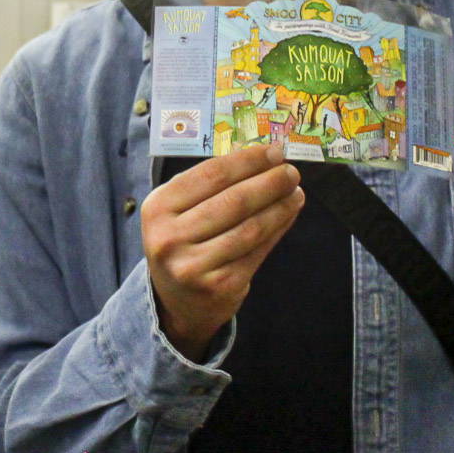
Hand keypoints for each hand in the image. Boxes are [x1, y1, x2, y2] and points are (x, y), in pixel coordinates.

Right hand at [141, 143, 304, 359]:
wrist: (176, 301)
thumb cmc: (182, 242)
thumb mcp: (178, 210)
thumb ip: (209, 185)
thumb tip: (260, 158)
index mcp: (157, 208)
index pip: (210, 175)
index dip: (247, 161)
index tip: (274, 151)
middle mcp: (170, 237)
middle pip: (233, 201)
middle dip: (269, 182)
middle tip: (291, 171)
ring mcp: (194, 265)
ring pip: (250, 227)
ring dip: (280, 206)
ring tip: (296, 192)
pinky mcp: (220, 286)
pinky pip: (257, 251)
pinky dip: (277, 229)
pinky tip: (288, 214)